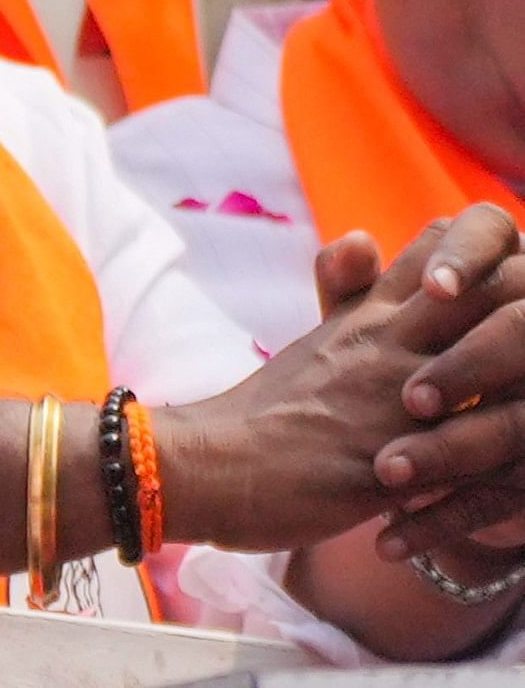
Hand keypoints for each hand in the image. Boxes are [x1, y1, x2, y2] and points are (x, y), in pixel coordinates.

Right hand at [163, 210, 524, 556]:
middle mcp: (391, 344)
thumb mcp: (315, 340)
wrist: (208, 465)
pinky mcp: (398, 465)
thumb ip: (349, 293)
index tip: (514, 276)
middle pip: (495, 289)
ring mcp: (396, 400)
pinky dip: (510, 458)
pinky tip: (521, 466)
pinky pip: (477, 457)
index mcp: (371, 313)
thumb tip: (366, 237)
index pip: (450, 248)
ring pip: (498, 361)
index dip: (497, 256)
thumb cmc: (268, 413)